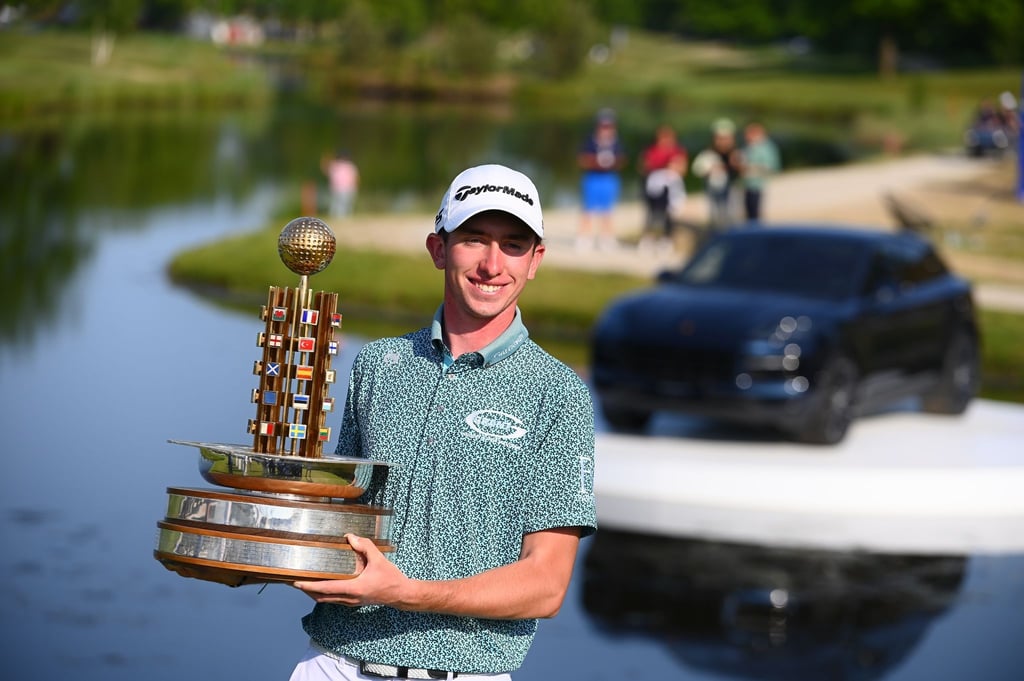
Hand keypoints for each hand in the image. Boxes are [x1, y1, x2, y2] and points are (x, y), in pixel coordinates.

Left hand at [293, 534, 409, 606]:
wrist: (400, 594)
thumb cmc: (390, 578)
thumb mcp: (378, 559)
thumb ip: (364, 546)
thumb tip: (349, 537)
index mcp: (354, 588)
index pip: (326, 589)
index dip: (309, 586)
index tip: (296, 582)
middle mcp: (349, 598)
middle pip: (321, 597)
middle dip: (306, 590)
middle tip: (294, 581)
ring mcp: (351, 602)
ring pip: (326, 600)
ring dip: (313, 593)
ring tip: (304, 583)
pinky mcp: (353, 602)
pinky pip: (333, 599)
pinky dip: (323, 593)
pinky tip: (321, 584)